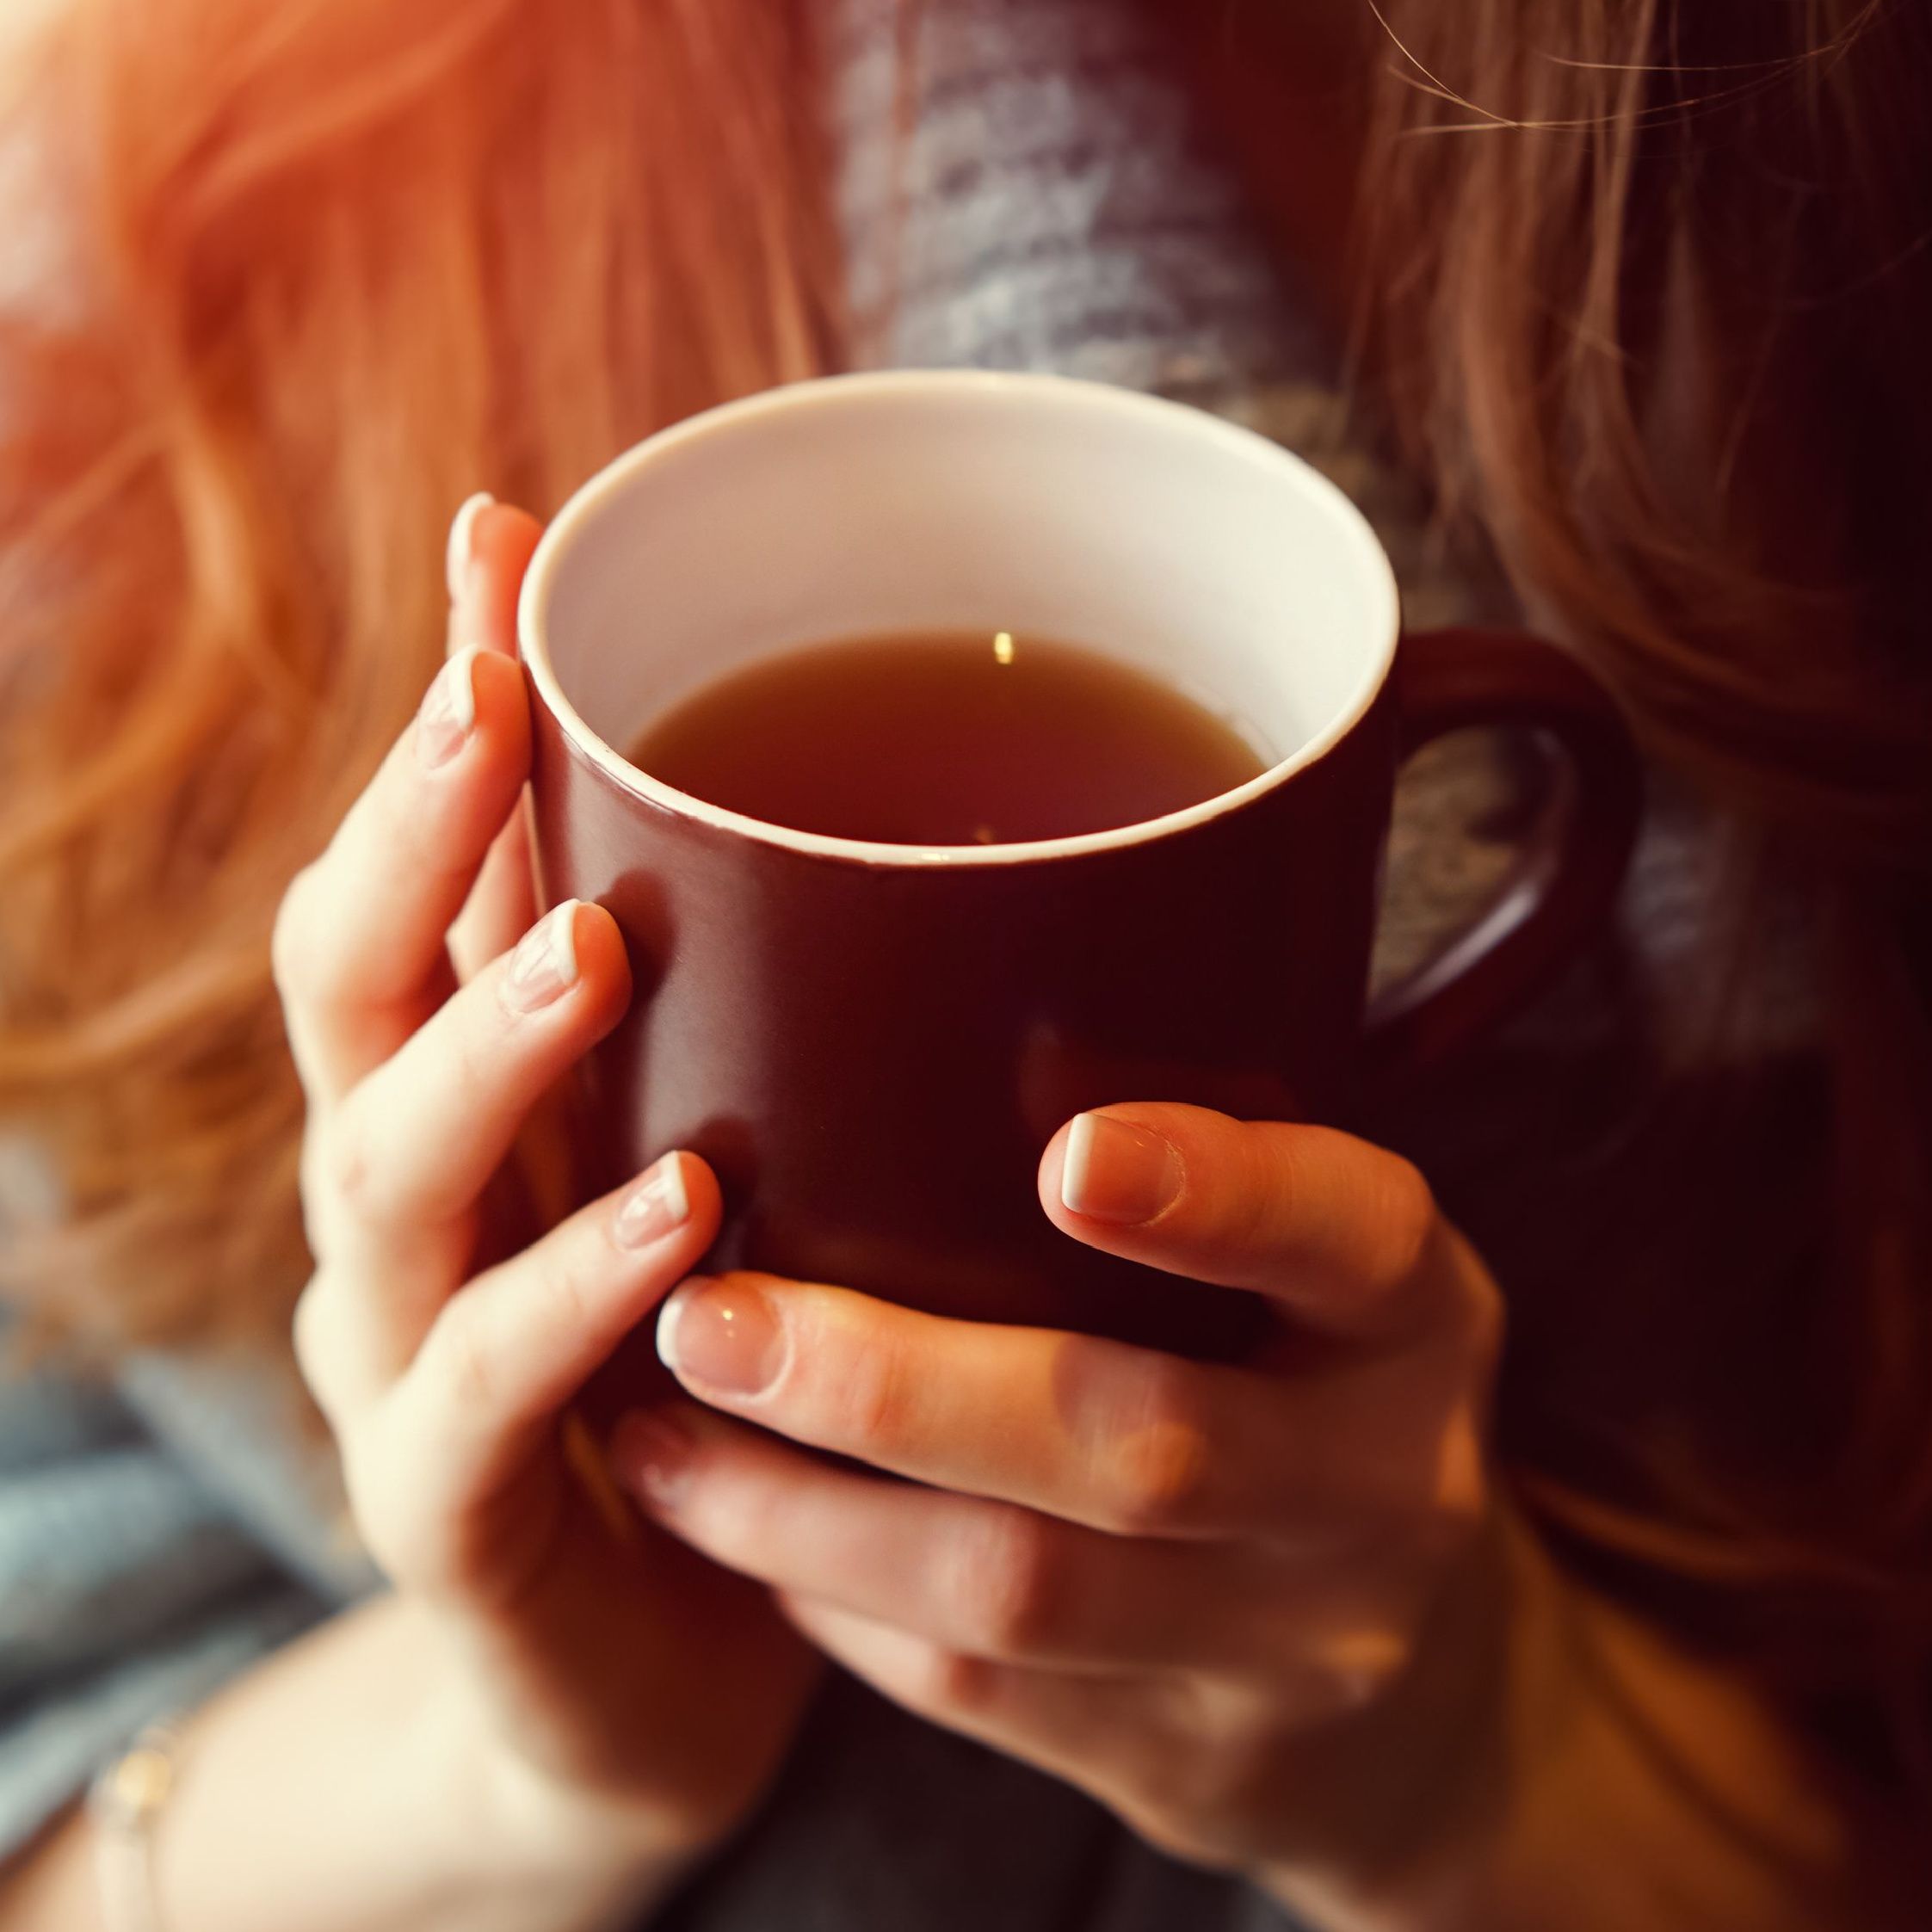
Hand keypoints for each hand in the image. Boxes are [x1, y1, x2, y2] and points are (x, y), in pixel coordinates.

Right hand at [273, 497, 817, 1885]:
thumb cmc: (711, 1370)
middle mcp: (404, 1204)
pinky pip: (484, 1398)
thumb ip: (761, 1019)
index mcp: (465, 1102)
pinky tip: (679, 1225)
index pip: (415, 874)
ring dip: (485, 1051)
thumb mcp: (723, 1162)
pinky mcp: (452, 1515)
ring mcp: (401, 1358)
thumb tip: (919, 832)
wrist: (662, 1661)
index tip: (506, 540)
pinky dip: (571, 1298)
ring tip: (590, 950)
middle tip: (502, 699)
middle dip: (417, 835)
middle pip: (346, 990)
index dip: (442, 716)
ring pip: (384, 1176)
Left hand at [610, 1103, 1510, 1901]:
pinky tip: (742, 1529)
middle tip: (708, 1314)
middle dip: (896, 1384)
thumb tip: (921, 985)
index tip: (1066, 1151)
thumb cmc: (1317, 1391)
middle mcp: (1378, 1486)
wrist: (1420, 1704)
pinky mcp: (1187, 1763)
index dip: (1221, 1194)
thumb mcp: (1326, 1269)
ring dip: (810, 1514)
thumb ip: (1207, 1159)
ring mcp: (1288, 1648)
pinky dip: (837, 1603)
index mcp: (1416, 1316)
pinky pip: (983, 1692)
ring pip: (1022, 1593)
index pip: (1354, 1235)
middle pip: (1137, 1445)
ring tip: (664, 1431)